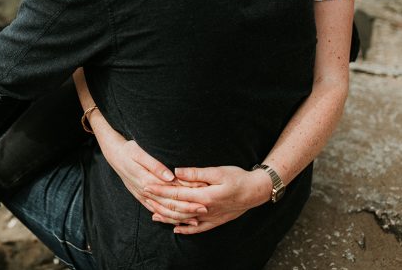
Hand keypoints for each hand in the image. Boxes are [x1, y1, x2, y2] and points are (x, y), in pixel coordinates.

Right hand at [99, 136, 207, 221]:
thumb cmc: (128, 150)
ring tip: (195, 220)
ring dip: (179, 217)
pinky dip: (167, 218)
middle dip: (187, 209)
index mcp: (147, 180)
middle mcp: (145, 191)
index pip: (171, 189)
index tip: (202, 193)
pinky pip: (156, 211)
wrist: (114, 155)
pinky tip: (177, 221)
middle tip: (204, 209)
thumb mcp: (139, 152)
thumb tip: (170, 176)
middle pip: (169, 204)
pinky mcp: (142, 198)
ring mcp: (143, 196)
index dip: (187, 193)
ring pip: (163, 211)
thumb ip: (155, 165)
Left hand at [145, 166, 271, 233]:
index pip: (176, 194)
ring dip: (168, 217)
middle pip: (177, 209)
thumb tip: (176, 172)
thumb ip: (196, 173)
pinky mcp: (215, 221)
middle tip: (144, 197)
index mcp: (204, 196)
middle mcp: (205, 210)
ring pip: (185, 220)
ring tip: (153, 214)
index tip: (147, 186)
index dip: (160, 190)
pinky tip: (176, 229)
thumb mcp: (218, 171)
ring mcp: (210, 218)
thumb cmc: (238, 178)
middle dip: (159, 203)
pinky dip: (186, 229)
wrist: (256, 192)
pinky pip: (198, 229)